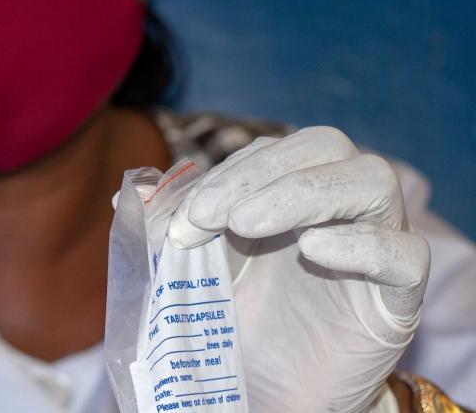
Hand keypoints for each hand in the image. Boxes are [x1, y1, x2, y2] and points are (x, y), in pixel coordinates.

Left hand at [167, 127, 428, 411]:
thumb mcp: (192, 266)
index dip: (226, 173)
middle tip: (212, 215)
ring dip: (304, 191)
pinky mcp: (398, 296)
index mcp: (289, 189)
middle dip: (261, 171)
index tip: (185, 216)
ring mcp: (376, 244)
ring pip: (373, 181)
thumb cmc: (234, 320)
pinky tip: (312, 252)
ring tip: (247, 224)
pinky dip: (362, 244)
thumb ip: (167, 229)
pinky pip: (405, 253)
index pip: (270, 150)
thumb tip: (129, 197)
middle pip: (326, 145)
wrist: (268, 391)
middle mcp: (339, 205)